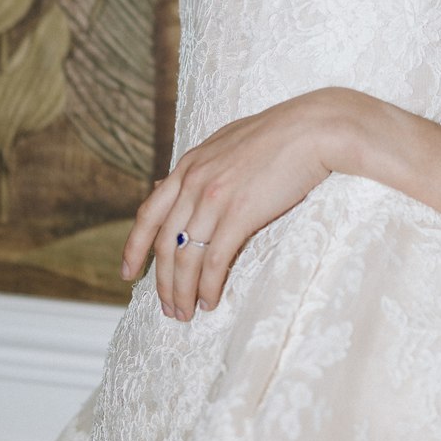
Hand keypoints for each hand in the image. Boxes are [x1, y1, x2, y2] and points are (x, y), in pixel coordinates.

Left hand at [120, 88, 350, 319]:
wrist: (312, 128)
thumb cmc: (278, 134)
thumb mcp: (225, 144)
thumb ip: (197, 167)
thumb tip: (168, 182)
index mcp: (189, 166)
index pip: (149, 213)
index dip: (134, 247)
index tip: (127, 273)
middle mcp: (194, 182)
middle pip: (164, 243)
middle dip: (162, 282)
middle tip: (167, 307)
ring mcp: (214, 198)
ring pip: (185, 257)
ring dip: (182, 291)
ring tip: (185, 313)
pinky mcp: (240, 213)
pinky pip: (214, 259)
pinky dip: (209, 285)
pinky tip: (211, 300)